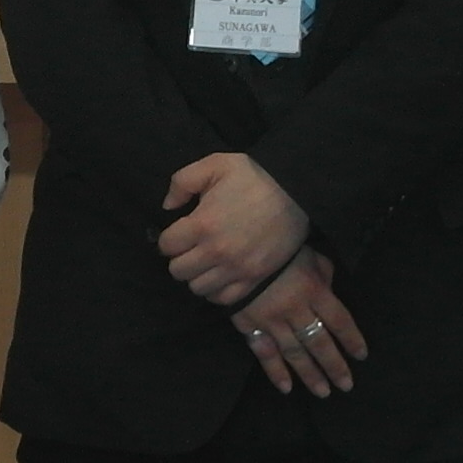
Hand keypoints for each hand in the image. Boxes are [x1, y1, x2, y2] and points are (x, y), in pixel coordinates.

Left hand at [155, 149, 311, 310]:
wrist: (296, 190)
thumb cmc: (254, 175)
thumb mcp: (215, 164)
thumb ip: (182, 182)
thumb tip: (168, 206)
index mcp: (202, 224)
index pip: (167, 245)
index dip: (169, 238)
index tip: (179, 233)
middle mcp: (216, 251)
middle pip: (178, 271)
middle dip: (179, 258)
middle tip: (190, 248)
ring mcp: (236, 269)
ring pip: (198, 288)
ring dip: (197, 275)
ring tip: (205, 262)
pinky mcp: (254, 278)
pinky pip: (223, 298)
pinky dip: (216, 290)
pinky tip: (220, 275)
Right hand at [232, 253, 367, 398]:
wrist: (234, 249)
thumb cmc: (278, 250)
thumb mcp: (308, 254)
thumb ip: (323, 274)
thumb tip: (331, 291)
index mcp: (314, 290)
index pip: (339, 320)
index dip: (352, 340)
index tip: (361, 356)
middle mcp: (296, 310)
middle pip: (320, 342)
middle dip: (334, 366)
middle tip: (346, 385)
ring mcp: (272, 321)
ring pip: (295, 353)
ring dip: (310, 375)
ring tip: (323, 392)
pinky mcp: (251, 325)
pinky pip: (265, 353)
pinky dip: (276, 372)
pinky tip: (286, 388)